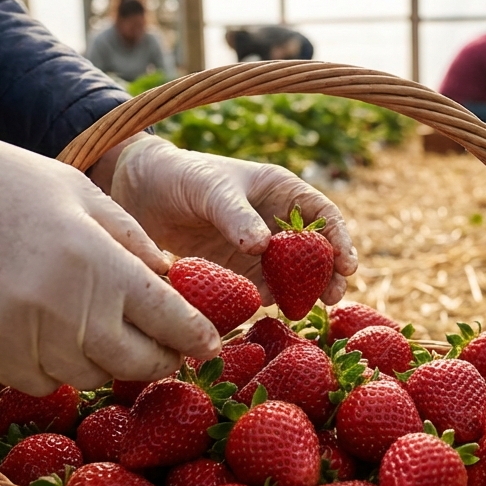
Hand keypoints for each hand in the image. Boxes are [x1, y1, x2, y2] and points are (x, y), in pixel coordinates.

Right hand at [0, 109, 218, 395]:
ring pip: (89, 377)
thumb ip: (133, 242)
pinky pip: (41, 381)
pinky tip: (54, 338)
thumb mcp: (82, 194)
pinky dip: (57, 368)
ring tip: (107, 337)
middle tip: (167, 350)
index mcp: (98, 264)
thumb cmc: (6, 182)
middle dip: (159, 359)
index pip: (168, 320)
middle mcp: (64, 311)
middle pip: (135, 363)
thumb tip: (172, 281)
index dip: (195, 337)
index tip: (208, 343)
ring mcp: (21, 340)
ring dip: (106, 363)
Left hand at [104, 135, 356, 304]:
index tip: (347, 266)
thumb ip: (237, 216)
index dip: (339, 240)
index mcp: (280, 190)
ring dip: (299, 291)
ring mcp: (257, 247)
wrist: (138, 190)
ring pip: (290, 273)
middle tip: (330, 299)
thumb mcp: (210, 189)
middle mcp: (274, 219)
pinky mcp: (235, 268)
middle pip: (313, 250)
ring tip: (301, 310)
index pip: (322, 215)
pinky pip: (260, 287)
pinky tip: (268, 310)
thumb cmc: (180, 176)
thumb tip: (264, 247)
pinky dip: (267, 299)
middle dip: (326, 274)